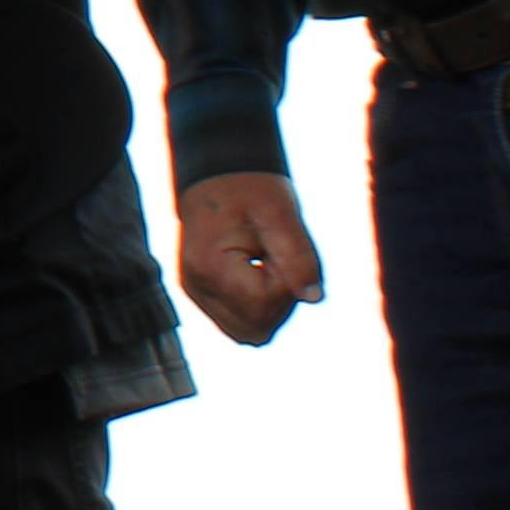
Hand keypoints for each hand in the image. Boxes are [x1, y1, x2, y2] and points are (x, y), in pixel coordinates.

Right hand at [180, 170, 324, 343]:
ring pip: (249, 334)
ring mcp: (197, 293)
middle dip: (280, 302)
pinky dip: (258, 309)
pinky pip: (239, 324)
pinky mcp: (203, 295)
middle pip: (256, 329)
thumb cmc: (251, 189)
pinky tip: (259, 275)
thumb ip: (298, 257)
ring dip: (271, 309)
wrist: (220, 175)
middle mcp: (197, 286)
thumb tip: (313, 298)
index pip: (264, 304)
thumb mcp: (281, 214)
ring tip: (269, 267)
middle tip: (277, 260)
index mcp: (209, 266)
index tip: (280, 249)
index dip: (286, 282)